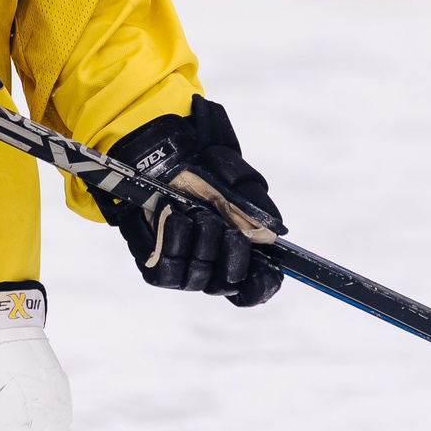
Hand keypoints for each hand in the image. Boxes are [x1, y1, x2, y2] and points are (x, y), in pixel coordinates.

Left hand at [103, 99, 286, 305]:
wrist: (154, 146)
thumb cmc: (196, 160)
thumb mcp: (233, 171)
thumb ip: (254, 199)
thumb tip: (275, 228)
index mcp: (238, 245)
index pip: (255, 285)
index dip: (263, 283)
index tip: (269, 267)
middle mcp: (211, 261)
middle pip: (228, 283)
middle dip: (233, 254)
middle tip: (227, 228)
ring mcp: (183, 265)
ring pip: (199, 278)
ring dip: (203, 243)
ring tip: (196, 212)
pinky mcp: (155, 264)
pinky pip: (168, 273)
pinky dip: (174, 244)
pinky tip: (174, 217)